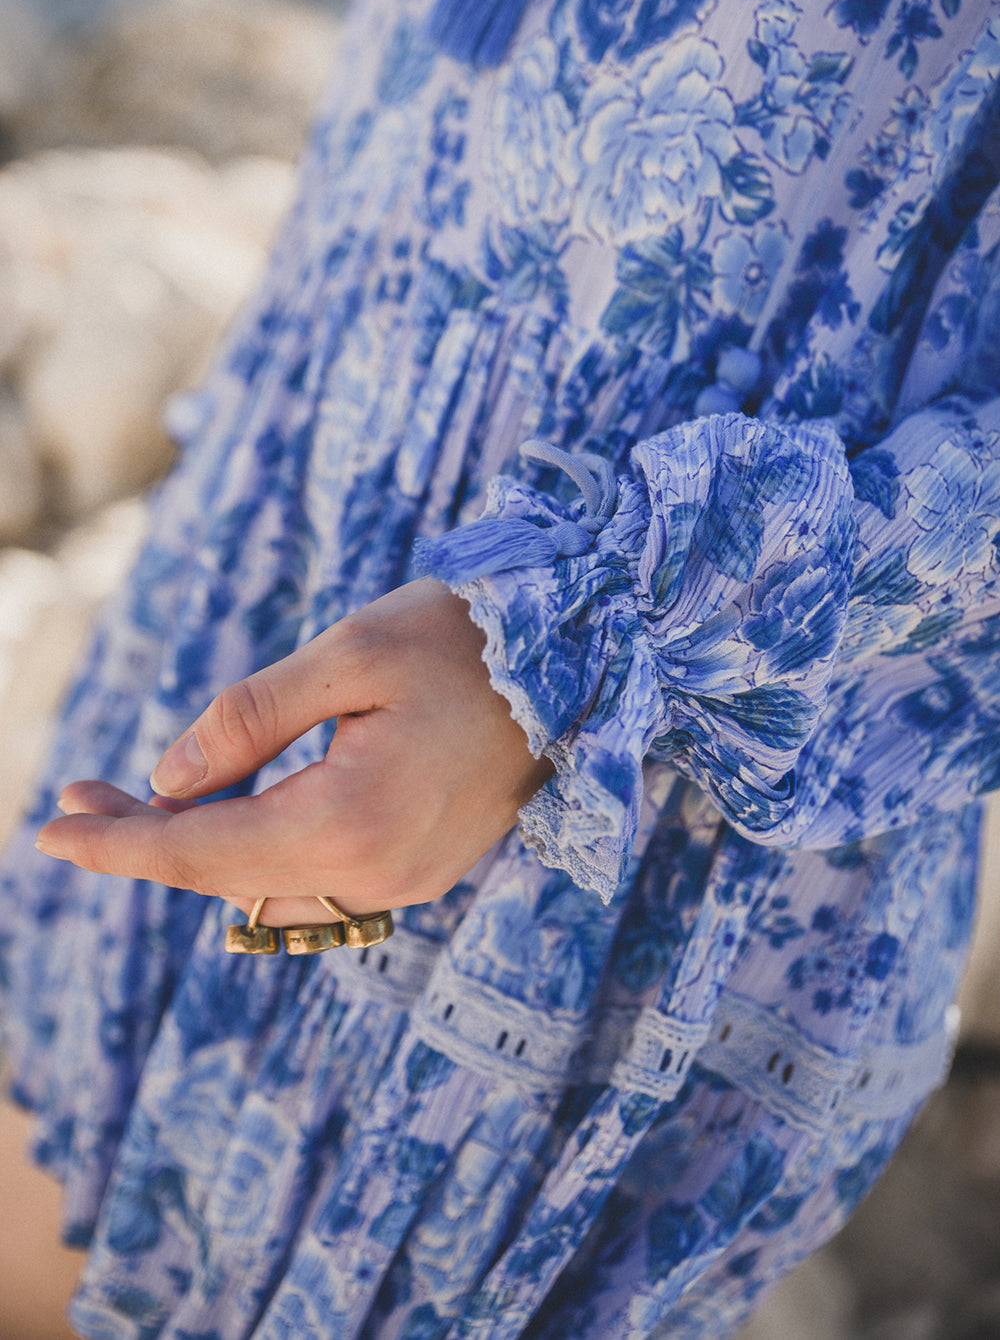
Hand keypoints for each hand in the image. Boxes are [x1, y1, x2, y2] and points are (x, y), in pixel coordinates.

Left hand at [37, 579, 552, 924]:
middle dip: (145, 841)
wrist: (577, 662)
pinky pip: (315, 881)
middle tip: (80, 795)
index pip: (203, 849)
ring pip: (268, 887)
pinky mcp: (421, 871)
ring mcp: (405, 882)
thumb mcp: (348, 654)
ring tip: (137, 799)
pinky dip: (257, 853)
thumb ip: (250, 716)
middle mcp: (378, 874)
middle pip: (226, 878)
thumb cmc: (463, 640)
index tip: (49, 828)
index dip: (118, 843)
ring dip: (200, 850)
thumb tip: (169, 776)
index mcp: (352, 820)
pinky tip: (228, 809)